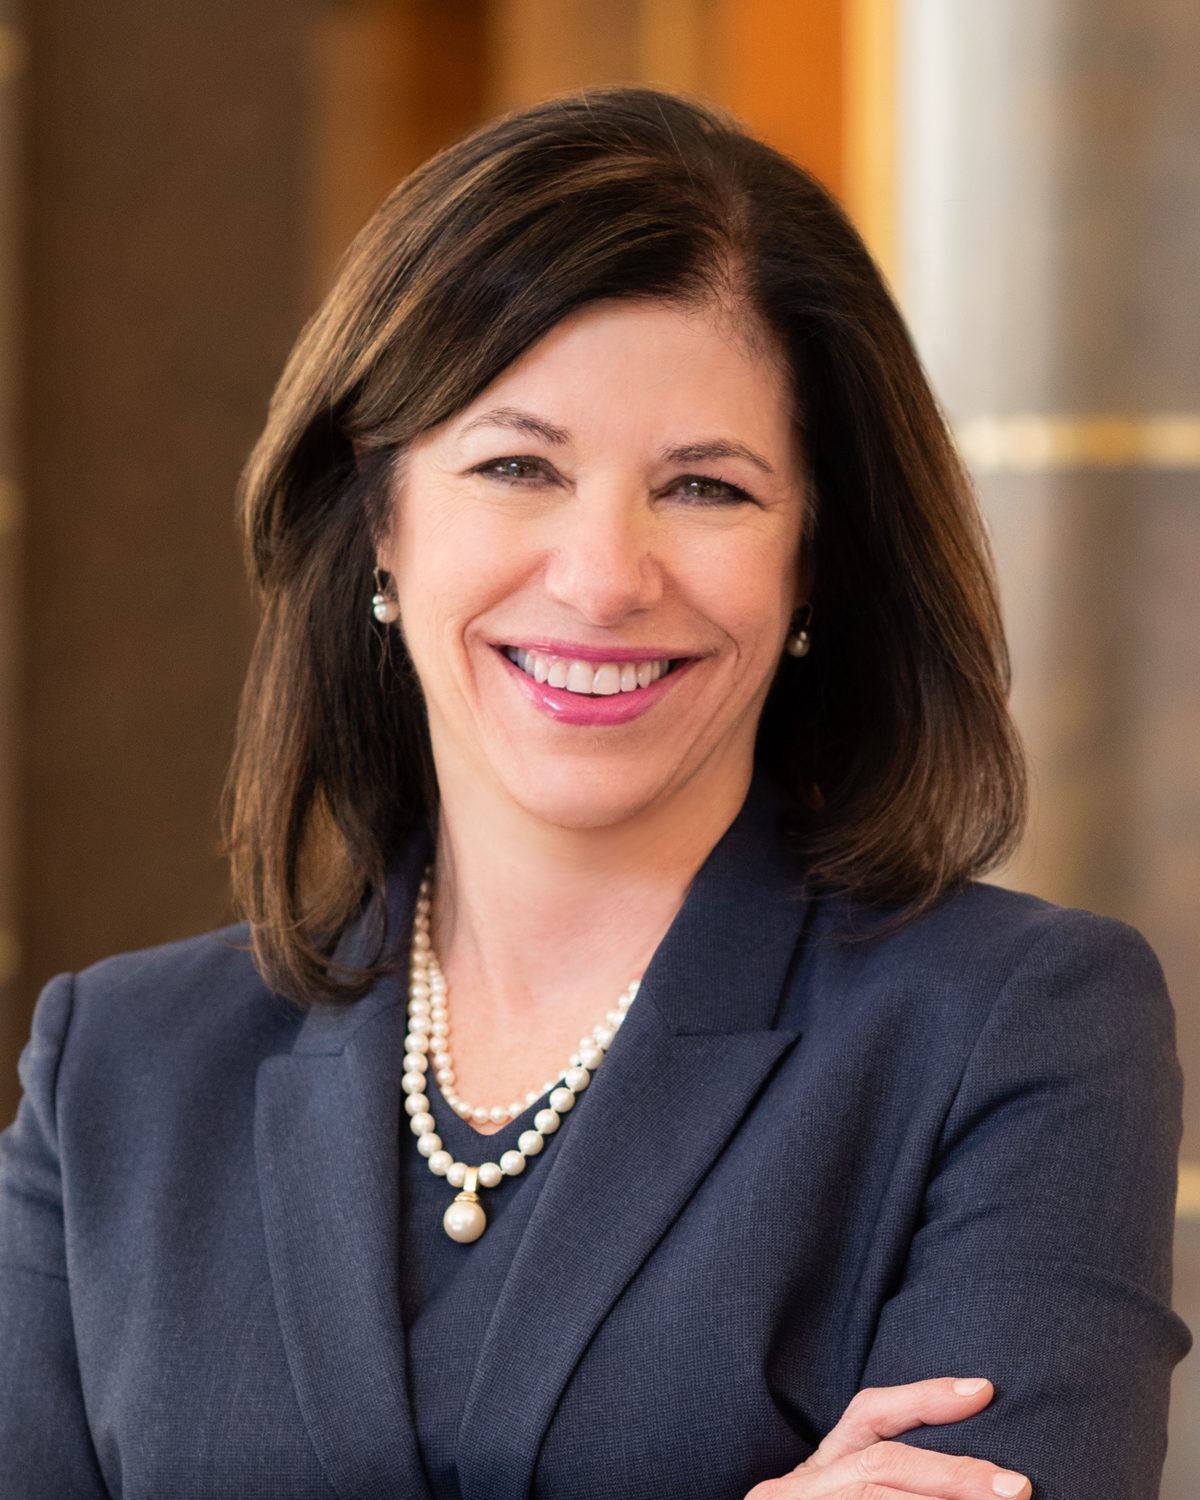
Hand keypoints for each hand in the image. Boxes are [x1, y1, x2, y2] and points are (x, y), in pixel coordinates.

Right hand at [744, 1377, 1031, 1499]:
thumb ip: (888, 1484)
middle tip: (1015, 1486)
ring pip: (875, 1498)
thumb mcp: (842, 1496)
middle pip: (881, 1465)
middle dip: (952, 1474)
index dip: (924, 1399)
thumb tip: (979, 1481)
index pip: (869, 1416)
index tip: (982, 1389)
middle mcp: (796, 1489)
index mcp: (813, 1474)